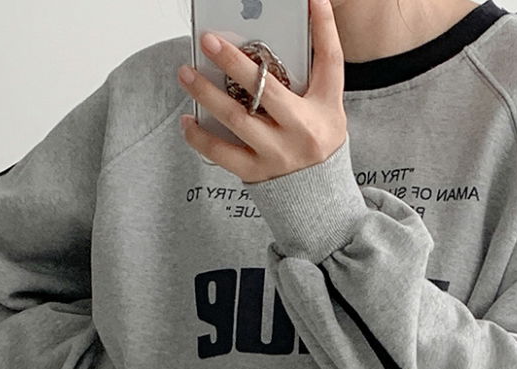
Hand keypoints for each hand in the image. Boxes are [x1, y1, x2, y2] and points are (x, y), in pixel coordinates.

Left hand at [178, 0, 347, 182]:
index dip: (324, 28)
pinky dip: (200, 136)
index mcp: (323, 109)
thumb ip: (312, 74)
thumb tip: (293, 28)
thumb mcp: (326, 108)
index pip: (329, 62)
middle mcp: (301, 132)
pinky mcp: (256, 173)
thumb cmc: (317, 143)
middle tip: (209, 40)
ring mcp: (277, 154)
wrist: (318, 201)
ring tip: (186, 73)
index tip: (313, 1)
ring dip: (207, 94)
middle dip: (234, 62)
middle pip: (266, 90)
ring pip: (236, 119)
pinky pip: (221, 153)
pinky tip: (188, 120)